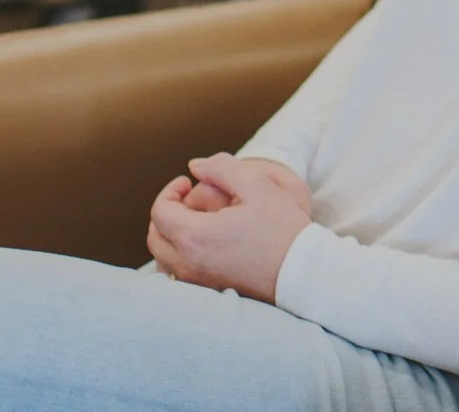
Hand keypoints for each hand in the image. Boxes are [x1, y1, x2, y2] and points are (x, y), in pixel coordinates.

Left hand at [147, 154, 313, 301]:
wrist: (303, 273)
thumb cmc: (282, 229)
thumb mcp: (256, 186)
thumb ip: (221, 168)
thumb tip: (195, 166)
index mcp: (195, 236)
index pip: (160, 211)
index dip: (170, 190)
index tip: (188, 182)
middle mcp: (188, 264)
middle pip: (155, 236)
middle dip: (166, 212)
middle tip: (187, 198)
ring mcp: (198, 283)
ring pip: (163, 259)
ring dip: (170, 235)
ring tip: (194, 219)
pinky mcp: (209, 292)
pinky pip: (178, 274)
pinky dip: (180, 256)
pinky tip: (203, 243)